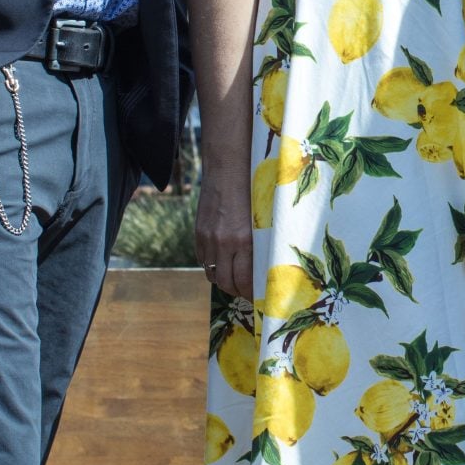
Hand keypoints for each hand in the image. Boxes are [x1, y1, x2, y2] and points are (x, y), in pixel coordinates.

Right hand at [196, 171, 253, 306]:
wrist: (228, 165)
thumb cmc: (255, 187)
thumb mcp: (263, 217)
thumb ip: (261, 242)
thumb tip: (265, 266)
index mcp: (244, 240)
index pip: (245, 281)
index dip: (252, 295)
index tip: (261, 299)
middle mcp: (224, 242)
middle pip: (226, 283)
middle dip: (238, 293)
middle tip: (250, 294)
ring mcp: (208, 238)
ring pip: (212, 274)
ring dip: (224, 281)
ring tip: (237, 281)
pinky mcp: (199, 232)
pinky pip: (203, 260)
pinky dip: (213, 266)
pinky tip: (223, 263)